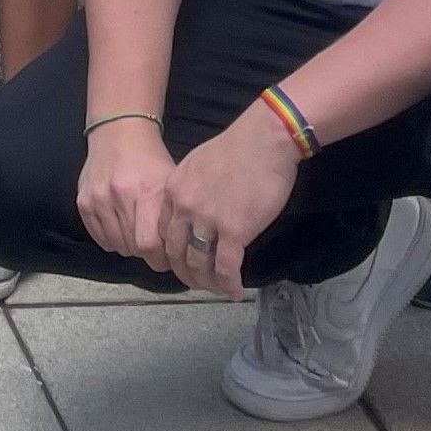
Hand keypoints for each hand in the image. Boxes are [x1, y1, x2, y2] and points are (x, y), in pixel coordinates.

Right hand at [74, 119, 177, 262]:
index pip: (149, 244)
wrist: (118, 132)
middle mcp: (119, 195)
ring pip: (117, 245)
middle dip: (147, 253)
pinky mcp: (83, 202)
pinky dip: (113, 239)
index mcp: (147, 191)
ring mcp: (98, 198)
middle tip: (154, 244)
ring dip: (130, 245)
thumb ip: (172, 217)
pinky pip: (101, 239)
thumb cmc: (149, 160)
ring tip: (137, 229)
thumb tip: (178, 253)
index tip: (165, 258)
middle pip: (133, 247)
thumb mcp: (170, 183)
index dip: (159, 259)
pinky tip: (121, 223)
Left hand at [163, 102, 302, 296]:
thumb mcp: (200, 164)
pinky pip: (225, 268)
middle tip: (200, 283)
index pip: (164, 232)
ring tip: (219, 290)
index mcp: (174, 190)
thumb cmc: (240, 147)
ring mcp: (207, 221)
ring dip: (208, 283)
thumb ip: (191, 188)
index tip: (184, 261)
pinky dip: (229, 284)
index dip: (173, 253)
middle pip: (176, 253)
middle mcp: (184, 208)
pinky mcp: (234, 231)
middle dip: (187, 274)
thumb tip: (197, 208)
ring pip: (199, 265)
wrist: (265, 140)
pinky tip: (236, 291)